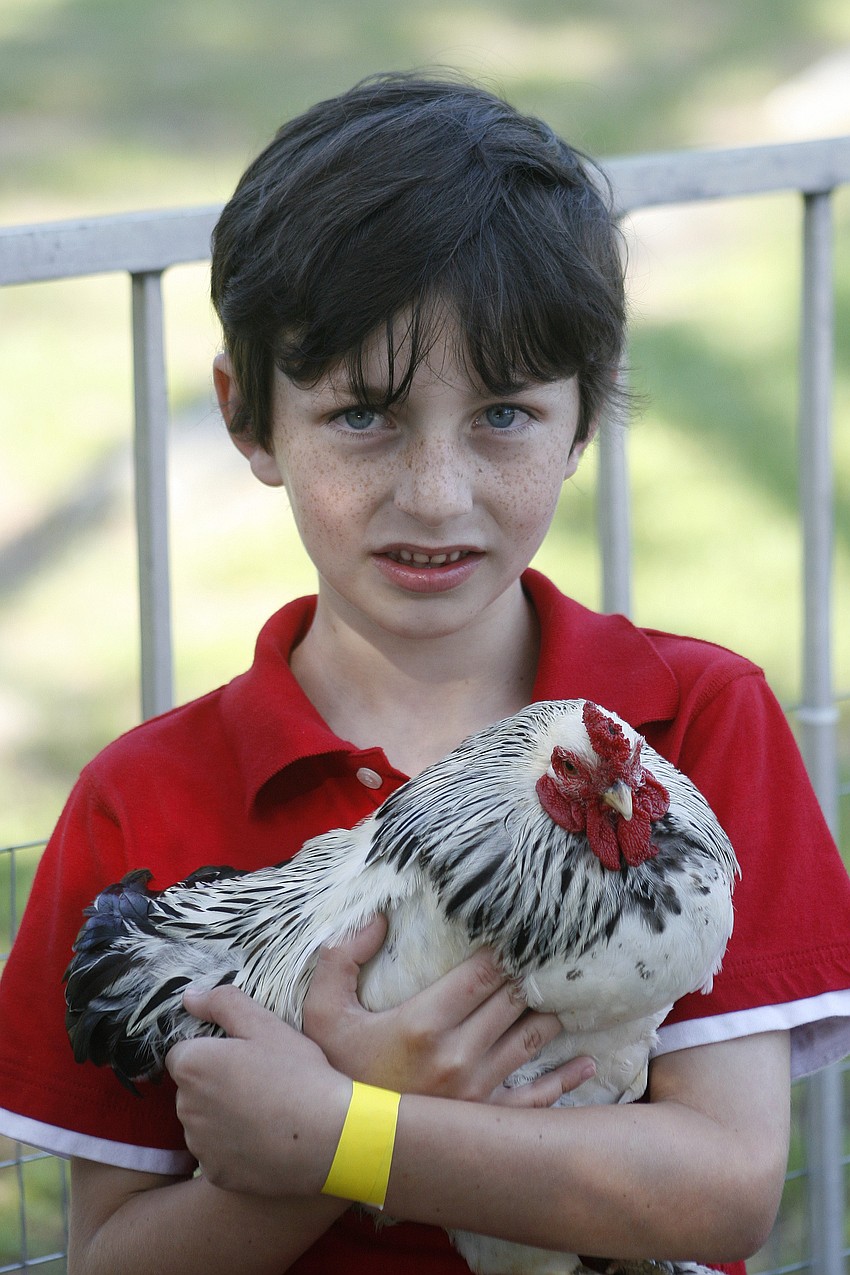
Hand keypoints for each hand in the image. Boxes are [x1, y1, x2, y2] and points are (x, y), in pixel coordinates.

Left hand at [165, 985, 350, 1196]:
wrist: (328, 1136)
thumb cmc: (298, 1074)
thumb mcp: (266, 1025)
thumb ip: (223, 1003)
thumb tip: (189, 997)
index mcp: (193, 1065)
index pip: (183, 1053)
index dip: (212, 1051)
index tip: (243, 1056)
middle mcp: (185, 1107)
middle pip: (191, 1088)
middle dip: (214, 1082)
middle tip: (259, 1080)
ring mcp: (199, 1144)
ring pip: (202, 1122)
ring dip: (222, 1115)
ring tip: (266, 1110)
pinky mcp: (215, 1173)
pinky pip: (216, 1153)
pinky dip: (233, 1146)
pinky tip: (265, 1138)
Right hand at [303, 916, 594, 1105]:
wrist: (339, 1147)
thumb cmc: (332, 1072)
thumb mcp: (322, 1010)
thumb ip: (343, 957)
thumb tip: (378, 917)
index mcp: (423, 1022)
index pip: (483, 973)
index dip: (507, 947)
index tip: (524, 928)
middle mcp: (457, 1056)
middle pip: (512, 1000)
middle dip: (532, 972)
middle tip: (553, 949)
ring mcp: (476, 1093)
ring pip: (529, 1039)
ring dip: (550, 1013)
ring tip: (568, 990)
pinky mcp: (484, 1121)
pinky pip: (536, 1099)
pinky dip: (565, 1079)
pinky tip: (586, 1063)